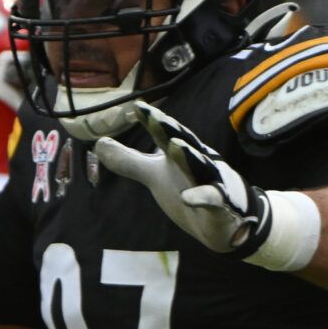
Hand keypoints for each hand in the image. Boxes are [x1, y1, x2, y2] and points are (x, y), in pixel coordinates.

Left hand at [92, 102, 282, 258]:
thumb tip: (99, 143)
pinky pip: (212, 200)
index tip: (138, 107)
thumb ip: (128, 161)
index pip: (167, 135)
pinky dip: (201, 197)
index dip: (154, 122)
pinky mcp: (221, 205)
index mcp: (182, 155)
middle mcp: (198, 163)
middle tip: (156, 118)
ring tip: (175, 145)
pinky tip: (187, 198)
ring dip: (188, 156)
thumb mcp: (155, 175)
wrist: (228, 220)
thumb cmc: (189, 187)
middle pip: (185, 145)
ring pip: (201, 167)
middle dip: (171, 131)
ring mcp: (212, 182)